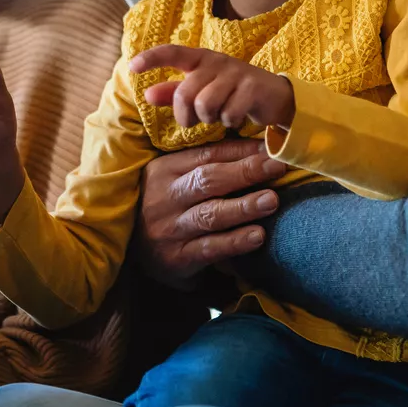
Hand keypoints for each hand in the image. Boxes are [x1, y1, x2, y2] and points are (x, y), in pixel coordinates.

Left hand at [130, 45, 295, 132]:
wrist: (275, 97)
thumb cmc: (231, 93)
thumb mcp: (202, 91)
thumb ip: (174, 93)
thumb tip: (146, 94)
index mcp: (201, 59)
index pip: (172, 52)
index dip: (151, 58)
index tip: (132, 67)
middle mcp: (216, 61)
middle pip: (185, 93)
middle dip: (186, 115)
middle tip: (196, 121)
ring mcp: (236, 73)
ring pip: (205, 104)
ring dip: (210, 119)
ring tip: (219, 116)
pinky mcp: (252, 87)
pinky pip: (227, 114)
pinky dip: (228, 123)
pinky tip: (235, 118)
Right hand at [133, 139, 287, 288]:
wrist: (131, 251)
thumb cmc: (163, 207)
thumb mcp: (172, 180)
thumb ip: (203, 167)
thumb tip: (255, 150)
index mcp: (163, 170)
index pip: (206, 155)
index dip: (240, 150)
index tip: (270, 148)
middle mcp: (164, 197)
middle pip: (208, 180)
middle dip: (245, 172)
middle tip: (276, 167)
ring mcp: (170, 229)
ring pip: (210, 214)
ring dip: (244, 206)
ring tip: (272, 200)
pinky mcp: (177, 258)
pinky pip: (210, 248)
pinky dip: (235, 242)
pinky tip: (258, 236)